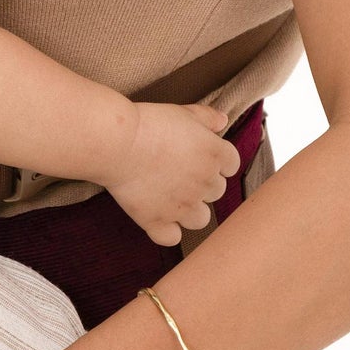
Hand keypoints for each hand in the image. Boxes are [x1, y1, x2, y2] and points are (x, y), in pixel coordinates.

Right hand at [101, 103, 241, 245]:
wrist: (118, 142)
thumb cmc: (149, 123)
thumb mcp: (182, 112)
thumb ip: (207, 117)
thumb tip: (223, 121)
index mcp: (214, 154)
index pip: (231, 165)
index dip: (217, 161)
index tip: (200, 156)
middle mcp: (205, 183)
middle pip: (217, 191)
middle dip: (202, 183)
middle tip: (179, 171)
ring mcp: (183, 206)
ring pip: (201, 219)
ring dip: (190, 210)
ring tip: (171, 196)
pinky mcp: (159, 221)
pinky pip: (172, 238)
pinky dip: (166, 231)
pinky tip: (157, 217)